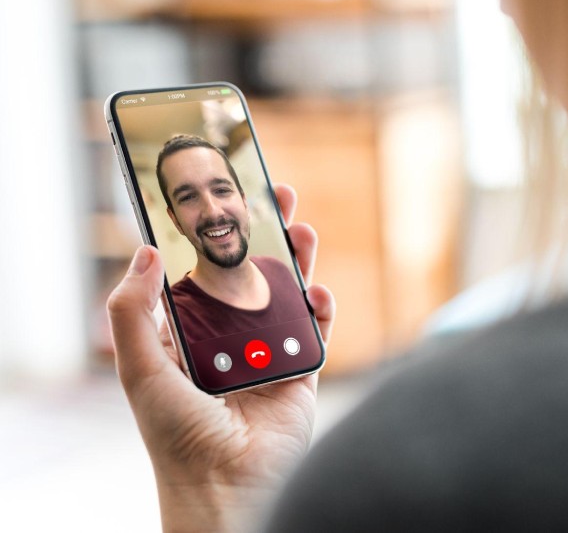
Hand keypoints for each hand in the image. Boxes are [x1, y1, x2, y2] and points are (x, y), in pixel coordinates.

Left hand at [107, 184, 334, 532]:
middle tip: (275, 195)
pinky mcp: (301, 372)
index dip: (213, 235)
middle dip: (265, 234)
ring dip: (297, 260)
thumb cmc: (176, 434)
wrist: (226, 485)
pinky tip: (317, 294)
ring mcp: (268, 353)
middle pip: (251, 273)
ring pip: (287, 294)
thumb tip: (148, 252)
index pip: (201, 271)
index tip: (223, 198)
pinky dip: (320, 309)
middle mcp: (229, 338)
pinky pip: (315, 332)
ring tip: (302, 227)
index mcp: (188, 333)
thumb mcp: (139, 366)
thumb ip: (133, 310)